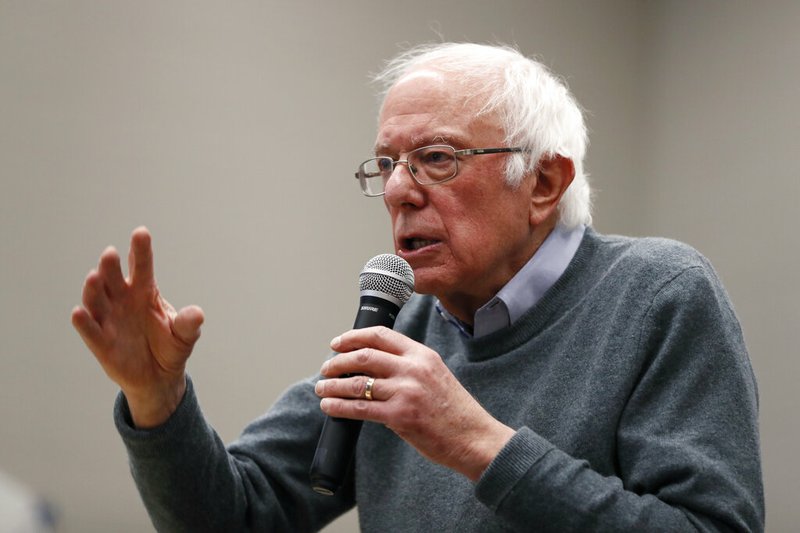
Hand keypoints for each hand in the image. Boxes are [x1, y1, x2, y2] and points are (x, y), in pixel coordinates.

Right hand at [71, 227, 203, 427]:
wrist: (159, 377)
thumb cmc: (170, 347)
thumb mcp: (185, 335)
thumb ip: (188, 324)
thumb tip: (197, 314)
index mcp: (145, 292)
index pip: (142, 267)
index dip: (141, 251)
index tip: (141, 233)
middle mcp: (123, 301)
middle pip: (114, 279)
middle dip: (111, 266)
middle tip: (111, 254)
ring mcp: (110, 320)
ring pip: (98, 300)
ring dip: (94, 289)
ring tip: (94, 277)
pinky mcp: (101, 343)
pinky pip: (91, 330)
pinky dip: (84, 322)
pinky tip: (79, 312)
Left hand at [315, 327, 514, 480]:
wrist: (473, 437)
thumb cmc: (454, 410)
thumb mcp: (435, 374)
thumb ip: (408, 366)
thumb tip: (371, 368)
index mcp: (422, 354)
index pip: (380, 335)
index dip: (352, 337)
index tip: (337, 343)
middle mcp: (413, 368)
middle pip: (363, 356)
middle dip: (337, 361)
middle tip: (326, 368)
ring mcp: (406, 392)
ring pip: (357, 383)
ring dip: (333, 385)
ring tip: (322, 389)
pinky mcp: (400, 416)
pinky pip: (360, 409)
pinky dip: (339, 407)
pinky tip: (329, 407)